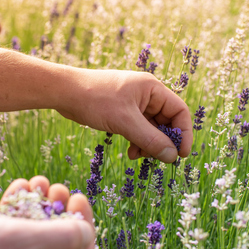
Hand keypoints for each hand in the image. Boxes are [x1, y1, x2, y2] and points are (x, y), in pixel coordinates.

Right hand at [0, 176, 94, 248]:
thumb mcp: (24, 242)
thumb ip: (63, 237)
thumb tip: (87, 233)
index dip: (85, 226)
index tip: (78, 197)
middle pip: (57, 247)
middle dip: (59, 213)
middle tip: (56, 186)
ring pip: (32, 241)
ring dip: (37, 209)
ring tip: (35, 181)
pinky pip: (8, 243)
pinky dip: (14, 217)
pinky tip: (15, 190)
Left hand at [57, 69, 192, 162]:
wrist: (65, 93)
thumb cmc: (95, 99)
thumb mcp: (125, 121)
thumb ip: (150, 139)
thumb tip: (172, 156)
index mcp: (152, 89)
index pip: (179, 111)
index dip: (184, 133)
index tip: (181, 154)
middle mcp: (146, 95)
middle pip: (167, 122)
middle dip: (163, 142)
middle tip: (157, 159)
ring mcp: (134, 104)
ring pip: (152, 129)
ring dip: (148, 145)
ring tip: (138, 156)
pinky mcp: (122, 113)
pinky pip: (138, 130)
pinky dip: (137, 142)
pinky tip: (130, 153)